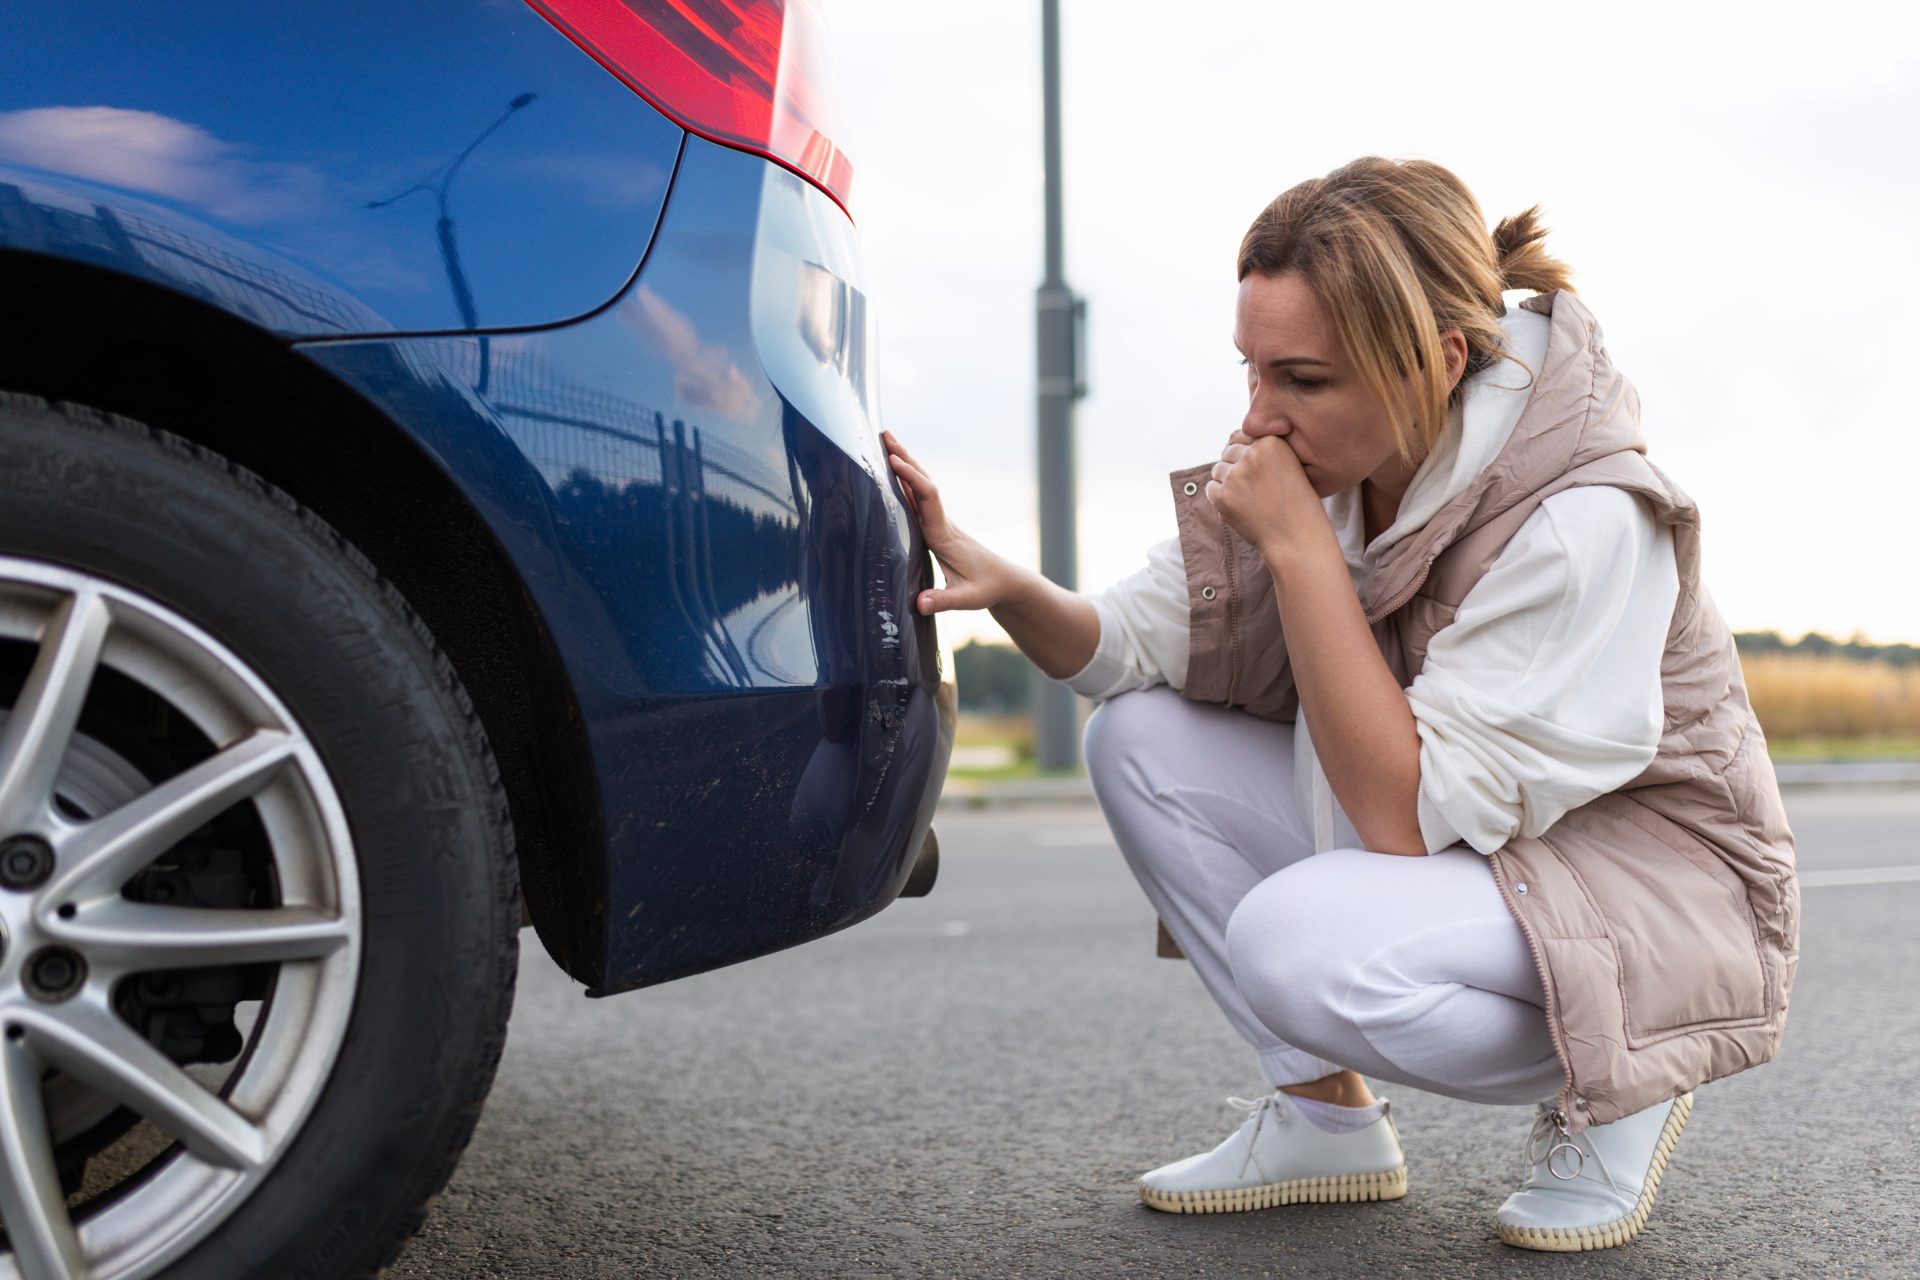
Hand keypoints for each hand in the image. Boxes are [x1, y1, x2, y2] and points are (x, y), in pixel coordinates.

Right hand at [883, 431, 1015, 614]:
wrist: (1005, 581)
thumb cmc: (986, 588)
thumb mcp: (967, 599)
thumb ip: (943, 600)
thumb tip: (919, 604)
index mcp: (944, 534)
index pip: (928, 498)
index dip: (911, 478)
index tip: (893, 461)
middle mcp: (942, 523)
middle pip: (923, 482)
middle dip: (904, 458)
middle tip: (884, 434)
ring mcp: (940, 523)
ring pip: (921, 487)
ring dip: (905, 464)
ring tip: (887, 443)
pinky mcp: (938, 527)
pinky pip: (920, 498)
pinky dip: (907, 482)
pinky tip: (896, 475)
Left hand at [1204, 429, 1331, 559]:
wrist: (1298, 537)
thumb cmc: (1296, 503)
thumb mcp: (1289, 464)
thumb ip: (1262, 451)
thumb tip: (1228, 445)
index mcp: (1272, 442)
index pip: (1239, 436)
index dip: (1243, 453)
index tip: (1253, 470)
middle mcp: (1253, 454)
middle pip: (1227, 453)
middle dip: (1236, 468)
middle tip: (1253, 489)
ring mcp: (1236, 475)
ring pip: (1218, 470)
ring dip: (1227, 483)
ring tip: (1249, 499)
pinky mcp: (1224, 496)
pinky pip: (1211, 489)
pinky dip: (1220, 498)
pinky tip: (1240, 508)